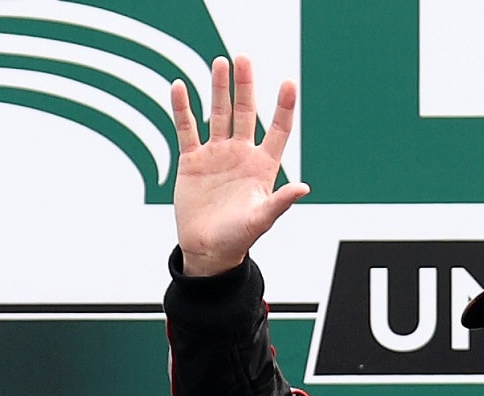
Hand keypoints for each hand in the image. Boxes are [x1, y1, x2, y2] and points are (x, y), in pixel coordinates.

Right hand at [171, 55, 309, 275]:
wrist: (207, 248)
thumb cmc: (239, 238)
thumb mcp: (261, 220)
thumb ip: (280, 202)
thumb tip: (303, 188)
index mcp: (263, 166)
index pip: (277, 130)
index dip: (283, 107)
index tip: (288, 83)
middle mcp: (241, 154)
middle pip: (245, 112)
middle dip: (245, 86)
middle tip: (243, 58)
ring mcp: (217, 154)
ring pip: (217, 114)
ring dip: (218, 89)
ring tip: (219, 63)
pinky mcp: (192, 160)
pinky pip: (186, 129)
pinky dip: (182, 109)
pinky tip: (180, 87)